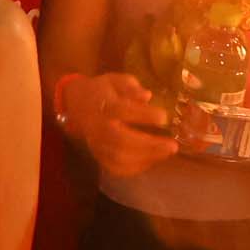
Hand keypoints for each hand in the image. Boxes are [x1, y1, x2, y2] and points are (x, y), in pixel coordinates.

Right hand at [59, 71, 177, 177]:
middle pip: (122, 140)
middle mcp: (99, 127)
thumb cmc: (102, 91)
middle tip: (172, 146)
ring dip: (146, 158)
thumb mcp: (116, 80)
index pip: (122, 111)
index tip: (164, 117)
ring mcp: (97, 144)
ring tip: (166, 153)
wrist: (77, 105)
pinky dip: (135, 168)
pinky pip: (115, 168)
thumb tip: (147, 96)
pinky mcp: (98, 156)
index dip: (144, 115)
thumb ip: (130, 87)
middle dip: (149, 145)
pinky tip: (152, 160)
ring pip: (119, 158)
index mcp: (105, 105)